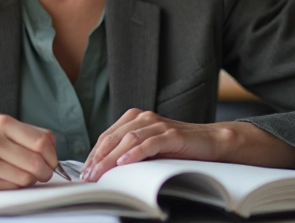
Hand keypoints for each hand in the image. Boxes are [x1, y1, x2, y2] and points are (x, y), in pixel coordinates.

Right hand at [0, 115, 59, 189]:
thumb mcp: (1, 130)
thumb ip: (26, 136)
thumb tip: (53, 151)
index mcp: (3, 123)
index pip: (42, 140)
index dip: (52, 155)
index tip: (52, 161)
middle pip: (37, 160)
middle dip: (47, 171)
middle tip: (45, 173)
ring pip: (27, 176)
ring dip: (32, 180)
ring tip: (25, 175)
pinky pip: (13, 186)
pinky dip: (18, 185)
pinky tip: (10, 178)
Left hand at [80, 109, 232, 181]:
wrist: (209, 141)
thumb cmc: (177, 146)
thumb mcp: (149, 147)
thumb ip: (130, 150)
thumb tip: (105, 167)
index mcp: (135, 118)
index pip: (107, 136)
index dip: (94, 154)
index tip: (85, 171)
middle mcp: (144, 118)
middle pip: (114, 138)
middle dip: (98, 158)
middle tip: (88, 175)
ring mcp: (158, 124)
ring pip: (128, 140)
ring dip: (111, 158)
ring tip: (100, 172)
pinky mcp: (172, 134)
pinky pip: (149, 143)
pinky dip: (135, 153)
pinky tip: (124, 162)